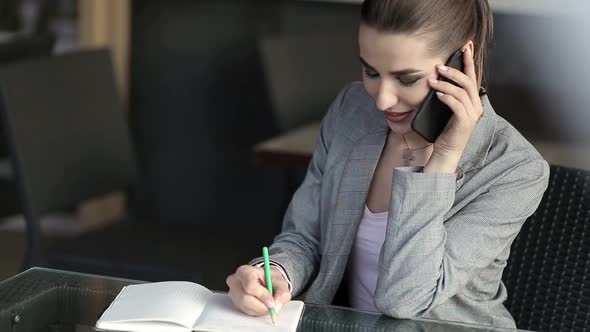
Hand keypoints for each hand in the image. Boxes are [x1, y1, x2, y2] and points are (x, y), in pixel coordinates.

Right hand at [226, 265, 291, 315]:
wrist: (265, 281)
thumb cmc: (270, 279)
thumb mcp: (281, 283)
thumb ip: (282, 293)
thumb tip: (276, 305)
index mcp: (245, 271)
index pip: (250, 286)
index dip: (262, 296)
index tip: (272, 302)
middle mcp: (235, 281)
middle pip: (245, 299)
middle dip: (261, 306)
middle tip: (271, 306)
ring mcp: (233, 292)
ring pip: (245, 307)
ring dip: (259, 309)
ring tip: (266, 303)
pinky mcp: (234, 302)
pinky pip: (244, 311)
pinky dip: (255, 311)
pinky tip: (260, 305)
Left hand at [424, 46, 482, 173]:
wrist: (446, 150)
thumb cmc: (444, 129)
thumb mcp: (447, 108)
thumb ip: (447, 94)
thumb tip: (436, 77)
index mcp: (473, 100)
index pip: (472, 76)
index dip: (469, 61)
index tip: (465, 47)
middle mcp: (475, 106)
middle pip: (468, 81)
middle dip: (456, 70)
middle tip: (440, 65)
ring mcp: (471, 115)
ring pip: (462, 92)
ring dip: (446, 84)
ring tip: (432, 81)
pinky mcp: (464, 122)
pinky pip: (457, 105)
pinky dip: (447, 97)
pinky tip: (438, 94)